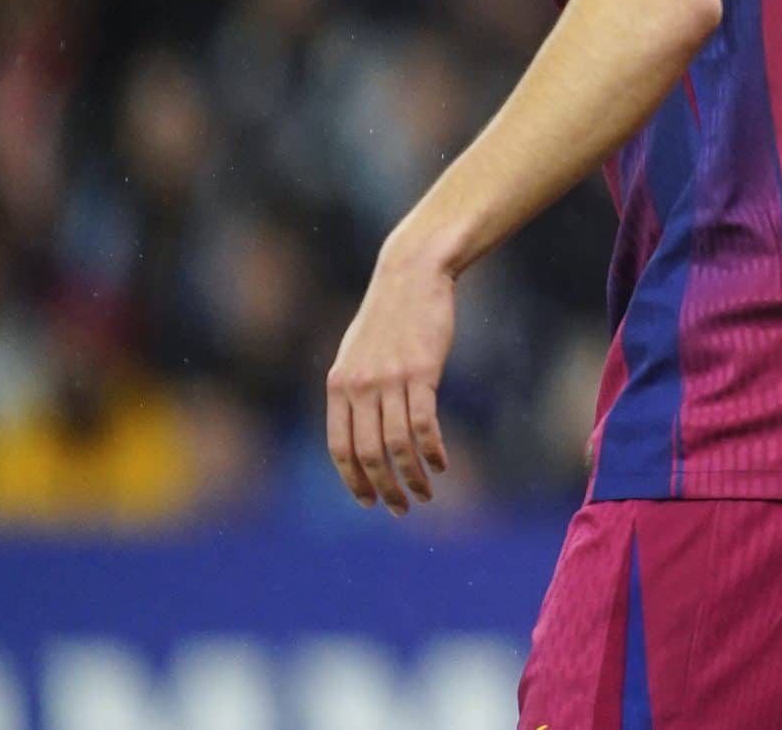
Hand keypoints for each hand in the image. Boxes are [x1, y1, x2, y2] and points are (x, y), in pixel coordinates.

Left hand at [325, 236, 455, 515]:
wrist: (412, 275)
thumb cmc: (389, 316)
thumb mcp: (357, 354)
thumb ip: (353, 391)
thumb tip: (358, 431)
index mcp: (338, 386)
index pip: (340, 448)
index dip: (354, 481)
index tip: (370, 502)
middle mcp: (359, 387)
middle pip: (369, 454)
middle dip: (386, 488)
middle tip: (402, 508)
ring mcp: (390, 380)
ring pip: (398, 446)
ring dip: (413, 477)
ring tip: (427, 493)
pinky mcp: (422, 372)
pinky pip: (424, 424)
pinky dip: (433, 451)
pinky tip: (442, 463)